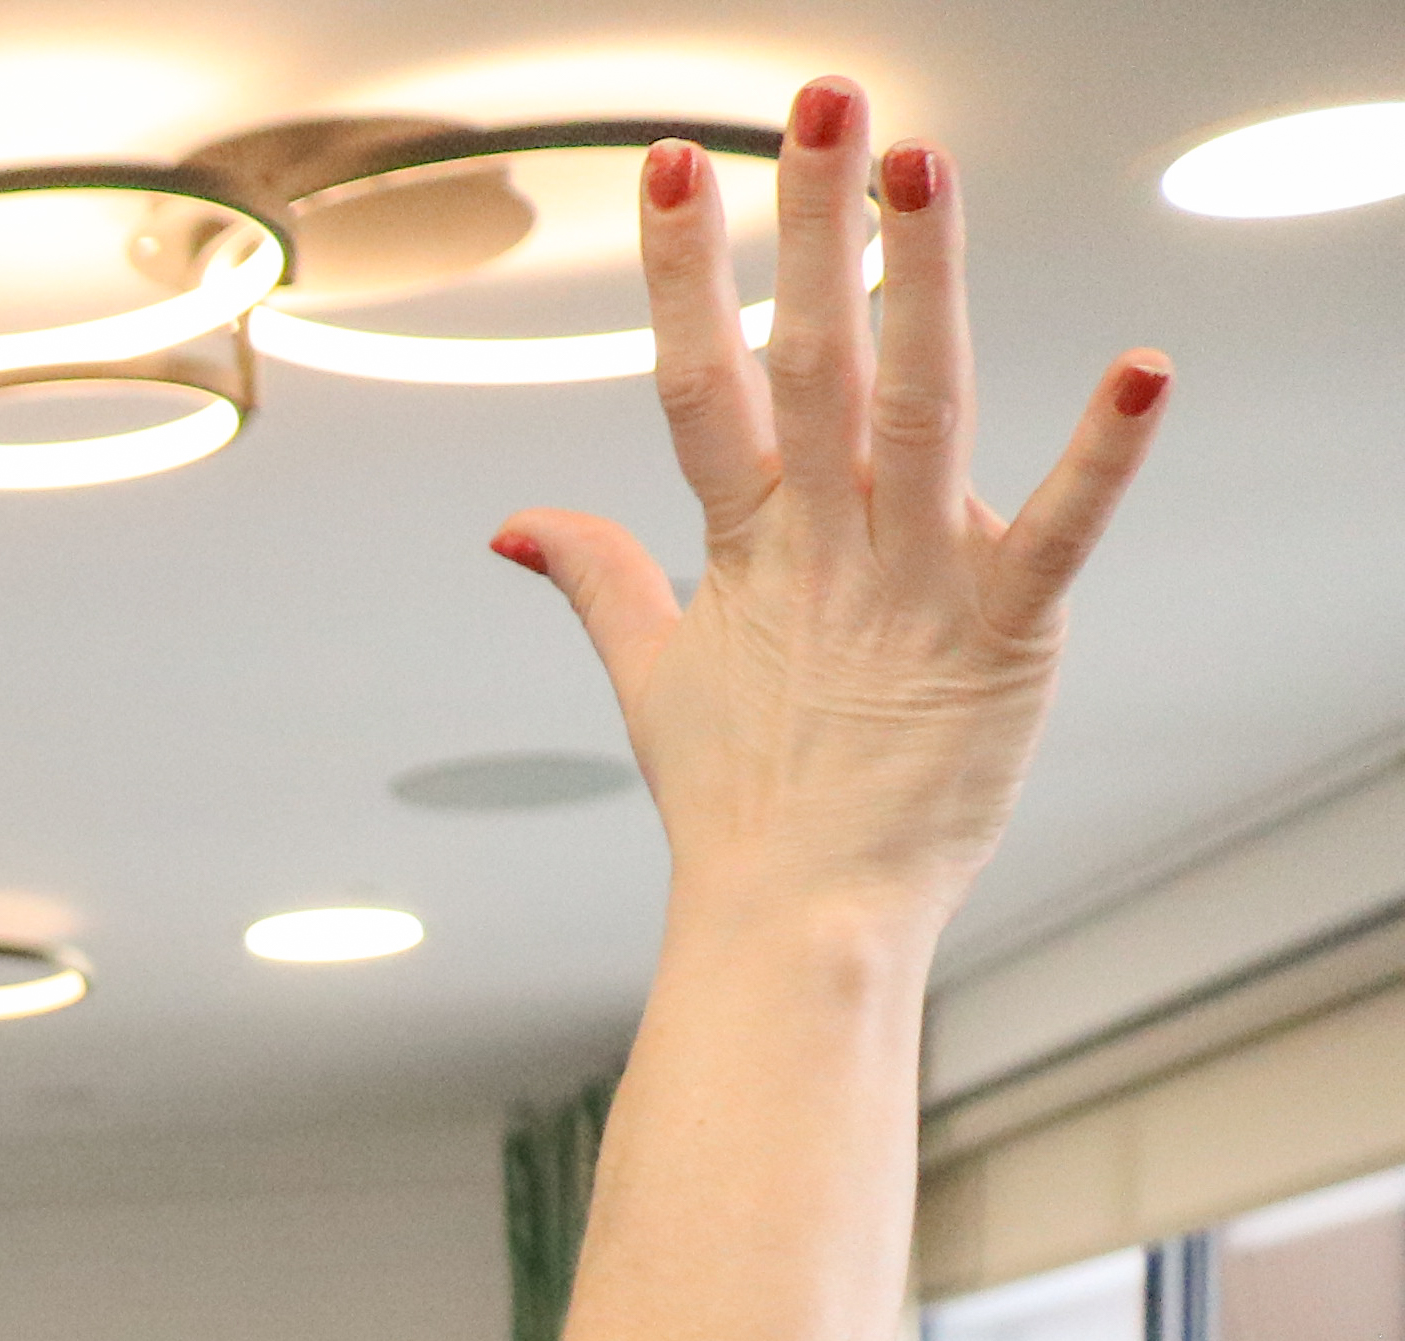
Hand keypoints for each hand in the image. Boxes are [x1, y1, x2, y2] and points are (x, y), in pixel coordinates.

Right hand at [492, 90, 1162, 931]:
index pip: (701, 380)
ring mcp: (916, 582)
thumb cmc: (740, 806)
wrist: (796, 923)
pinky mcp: (1005, 634)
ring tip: (922, 165)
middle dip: (813, 224)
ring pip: (921, 404)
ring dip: (922, 280)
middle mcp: (829, 543)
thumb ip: (598, 577)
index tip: (671, 162)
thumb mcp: (656, 677)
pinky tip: (1144, 367)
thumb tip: (515, 525)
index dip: (683, 269)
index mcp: (748, 543)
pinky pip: (1060, 528)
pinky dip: (1102, 453)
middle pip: (810, 358)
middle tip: (825, 100)